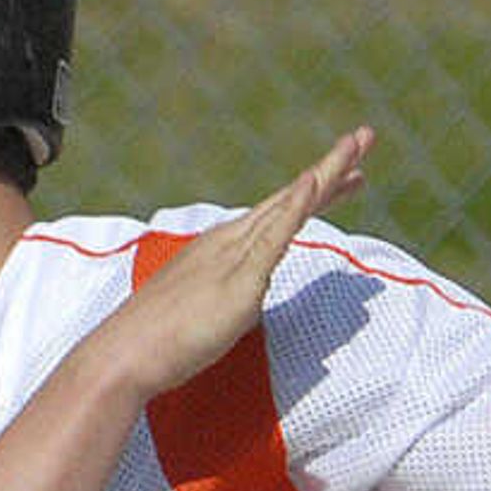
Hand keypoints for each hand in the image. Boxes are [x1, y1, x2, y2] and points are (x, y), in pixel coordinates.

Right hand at [89, 126, 375, 402]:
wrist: (126, 353)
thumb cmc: (162, 340)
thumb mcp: (211, 315)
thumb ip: (232, 301)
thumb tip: (245, 304)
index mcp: (226, 249)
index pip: (280, 214)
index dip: (316, 192)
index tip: (346, 175)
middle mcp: (231, 241)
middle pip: (291, 198)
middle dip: (331, 167)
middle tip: (364, 137)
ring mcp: (234, 255)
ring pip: (288, 206)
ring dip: (324, 174)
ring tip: (355, 147)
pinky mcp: (239, 278)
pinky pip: (273, 236)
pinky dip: (296, 206)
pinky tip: (315, 183)